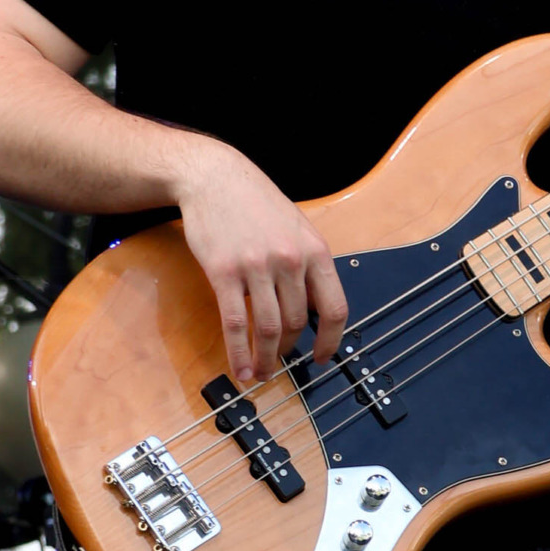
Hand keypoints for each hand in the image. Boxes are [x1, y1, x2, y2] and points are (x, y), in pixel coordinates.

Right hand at [171, 143, 346, 383]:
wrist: (214, 178)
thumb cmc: (256, 203)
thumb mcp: (297, 228)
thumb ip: (309, 266)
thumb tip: (317, 309)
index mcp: (315, 251)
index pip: (335, 308)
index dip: (331, 340)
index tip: (323, 357)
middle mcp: (290, 260)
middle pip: (297, 322)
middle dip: (289, 350)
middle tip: (279, 363)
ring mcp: (257, 267)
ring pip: (268, 328)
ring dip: (266, 358)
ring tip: (261, 373)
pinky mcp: (224, 273)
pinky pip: (236, 323)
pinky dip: (239, 352)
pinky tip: (240, 368)